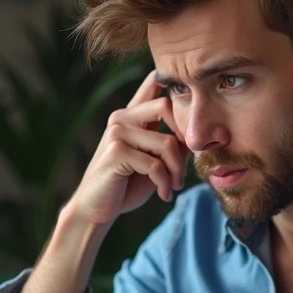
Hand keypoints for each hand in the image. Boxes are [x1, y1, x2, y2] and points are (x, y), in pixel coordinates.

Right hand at [65, 70, 187, 226]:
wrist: (97, 209)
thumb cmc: (127, 185)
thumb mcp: (155, 161)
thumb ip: (172, 144)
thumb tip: (195, 136)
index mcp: (131, 115)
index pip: (153, 83)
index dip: (174, 83)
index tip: (194, 100)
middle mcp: (122, 117)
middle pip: (167, 106)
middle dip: (185, 140)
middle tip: (184, 168)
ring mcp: (117, 133)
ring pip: (167, 143)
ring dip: (176, 170)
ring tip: (174, 186)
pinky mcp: (116, 152)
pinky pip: (155, 164)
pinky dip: (164, 183)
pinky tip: (163, 194)